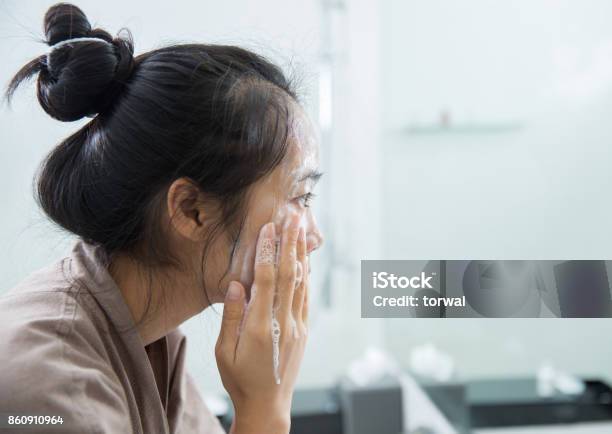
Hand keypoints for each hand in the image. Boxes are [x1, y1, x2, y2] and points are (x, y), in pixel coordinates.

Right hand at [215, 214, 309, 433]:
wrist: (268, 406)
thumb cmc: (241, 380)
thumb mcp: (225, 353)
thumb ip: (231, 317)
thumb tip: (236, 285)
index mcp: (260, 327)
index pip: (265, 280)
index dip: (267, 252)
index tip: (268, 228)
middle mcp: (283, 323)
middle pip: (288, 275)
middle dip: (291, 244)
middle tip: (293, 218)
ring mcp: (297, 326)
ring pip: (301, 283)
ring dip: (301, 254)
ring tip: (301, 230)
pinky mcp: (303, 330)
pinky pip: (306, 297)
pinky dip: (306, 276)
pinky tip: (305, 261)